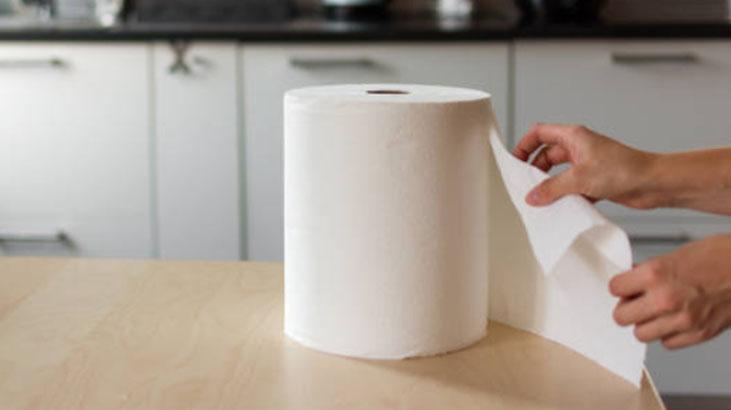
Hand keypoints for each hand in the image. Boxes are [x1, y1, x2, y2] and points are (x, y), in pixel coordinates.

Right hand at [513, 123, 657, 207]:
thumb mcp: (580, 178)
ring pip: (559, 173)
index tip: (515, 161)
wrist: (654, 184)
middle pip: (547, 155)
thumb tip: (532, 196)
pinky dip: (565, 197)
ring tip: (541, 199)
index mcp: (574, 136)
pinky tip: (561, 208)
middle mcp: (580, 148)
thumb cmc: (624, 169)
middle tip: (525, 185)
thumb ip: (552, 188)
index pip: (540, 133)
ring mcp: (587, 165)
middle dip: (535, 169)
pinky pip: (572, 188)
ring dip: (550, 186)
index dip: (524, 145)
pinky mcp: (595, 181)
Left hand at [609, 235, 730, 348]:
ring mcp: (682, 320)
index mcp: (655, 274)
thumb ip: (648, 271)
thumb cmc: (719, 257)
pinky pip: (667, 343)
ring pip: (641, 334)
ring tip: (658, 311)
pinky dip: (669, 333)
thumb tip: (630, 279)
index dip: (620, 286)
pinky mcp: (698, 334)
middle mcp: (665, 299)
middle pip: (621, 317)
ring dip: (646, 323)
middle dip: (628, 308)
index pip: (614, 288)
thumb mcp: (675, 254)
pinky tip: (677, 319)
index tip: (626, 286)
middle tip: (637, 301)